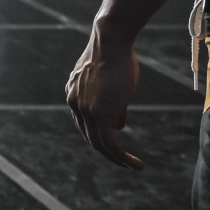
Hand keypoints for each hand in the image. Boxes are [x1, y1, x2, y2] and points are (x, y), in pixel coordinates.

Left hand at [66, 29, 142, 169]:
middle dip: (106, 151)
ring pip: (99, 144)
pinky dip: (122, 157)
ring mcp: (86, 110)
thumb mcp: (109, 82)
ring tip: (131, 166)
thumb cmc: (115, 56)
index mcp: (74, 94)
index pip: (84, 123)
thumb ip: (110, 103)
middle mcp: (75, 103)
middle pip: (89, 136)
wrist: (111, 43)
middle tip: (123, 161)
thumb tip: (119, 125)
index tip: (113, 143)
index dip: (98, 135)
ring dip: (116, 159)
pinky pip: (110, 144)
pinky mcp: (99, 114)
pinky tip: (135, 164)